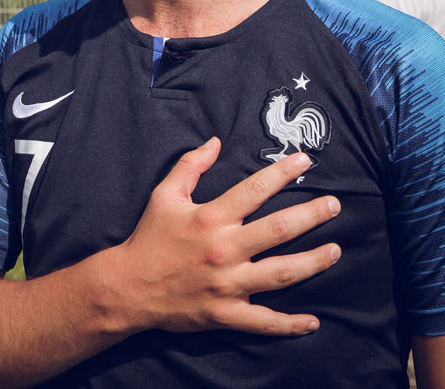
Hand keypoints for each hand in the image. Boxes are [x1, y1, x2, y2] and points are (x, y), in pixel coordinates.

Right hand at [113, 138, 339, 336]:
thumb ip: (190, 165)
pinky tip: (313, 321)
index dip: (282, 172)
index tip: (305, 161)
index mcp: (211, 218)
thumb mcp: (164, 194)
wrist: (129, 287)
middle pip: (279, 229)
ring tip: (336, 250)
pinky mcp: (226, 314)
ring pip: (281, 274)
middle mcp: (225, 250)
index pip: (255, 189)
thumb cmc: (149, 237)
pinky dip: (290, 324)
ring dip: (313, 262)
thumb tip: (214, 141)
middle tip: (334, 204)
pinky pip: (264, 321)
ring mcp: (228, 285)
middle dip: (312, 215)